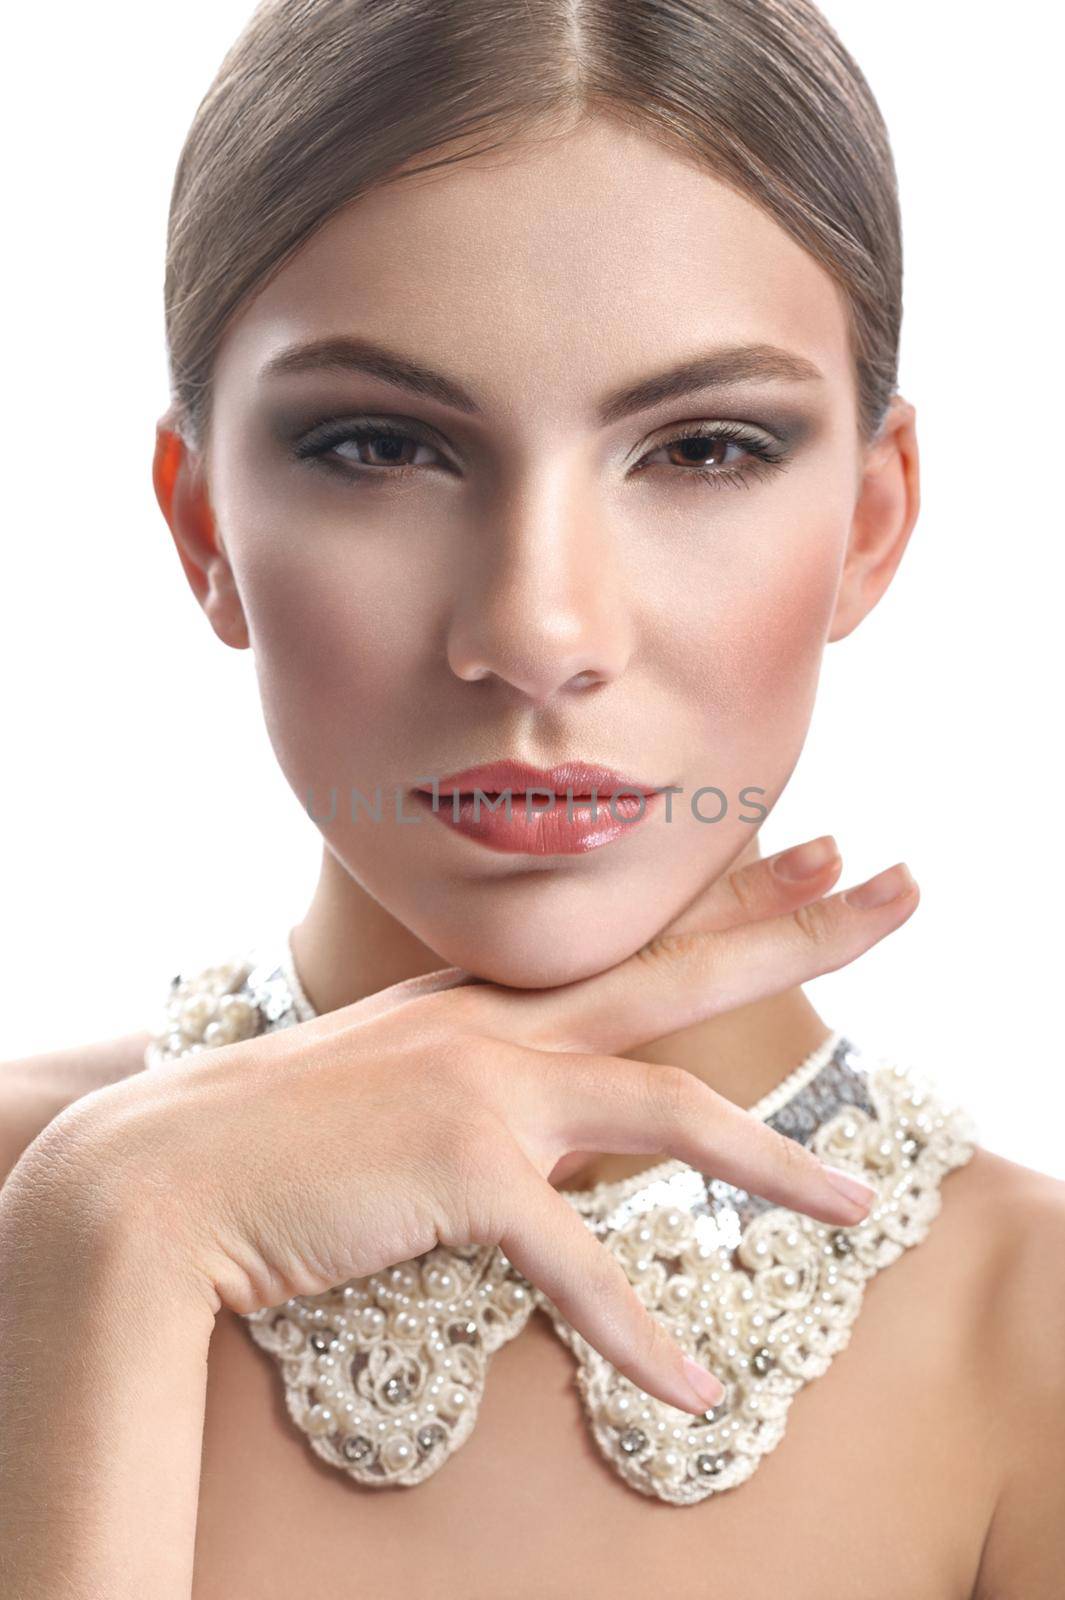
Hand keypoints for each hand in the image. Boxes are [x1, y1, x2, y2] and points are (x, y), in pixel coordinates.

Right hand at [56, 837, 915, 1416]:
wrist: (165, 1174)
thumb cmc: (279, 1139)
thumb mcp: (398, 1087)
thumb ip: (489, 1096)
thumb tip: (572, 1146)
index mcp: (486, 1002)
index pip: (638, 933)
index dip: (739, 892)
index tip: (825, 857)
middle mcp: (497, 1025)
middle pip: (679, 970)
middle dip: (801, 928)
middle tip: (904, 887)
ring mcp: (482, 1089)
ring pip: (665, 1111)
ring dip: (773, 1164)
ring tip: (865, 1207)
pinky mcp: (458, 1173)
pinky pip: (574, 1265)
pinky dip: (634, 1331)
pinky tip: (692, 1387)